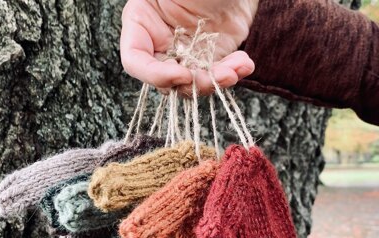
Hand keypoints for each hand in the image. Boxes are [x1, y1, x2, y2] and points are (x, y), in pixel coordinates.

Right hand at [120, 0, 258, 95]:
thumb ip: (162, 11)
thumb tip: (166, 49)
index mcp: (142, 23)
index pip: (135, 61)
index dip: (155, 75)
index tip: (183, 74)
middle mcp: (159, 43)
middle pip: (165, 80)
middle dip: (193, 83)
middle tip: (218, 75)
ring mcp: (184, 54)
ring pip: (190, 85)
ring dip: (215, 82)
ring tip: (237, 69)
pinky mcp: (207, 59)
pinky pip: (213, 78)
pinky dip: (230, 75)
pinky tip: (244, 64)